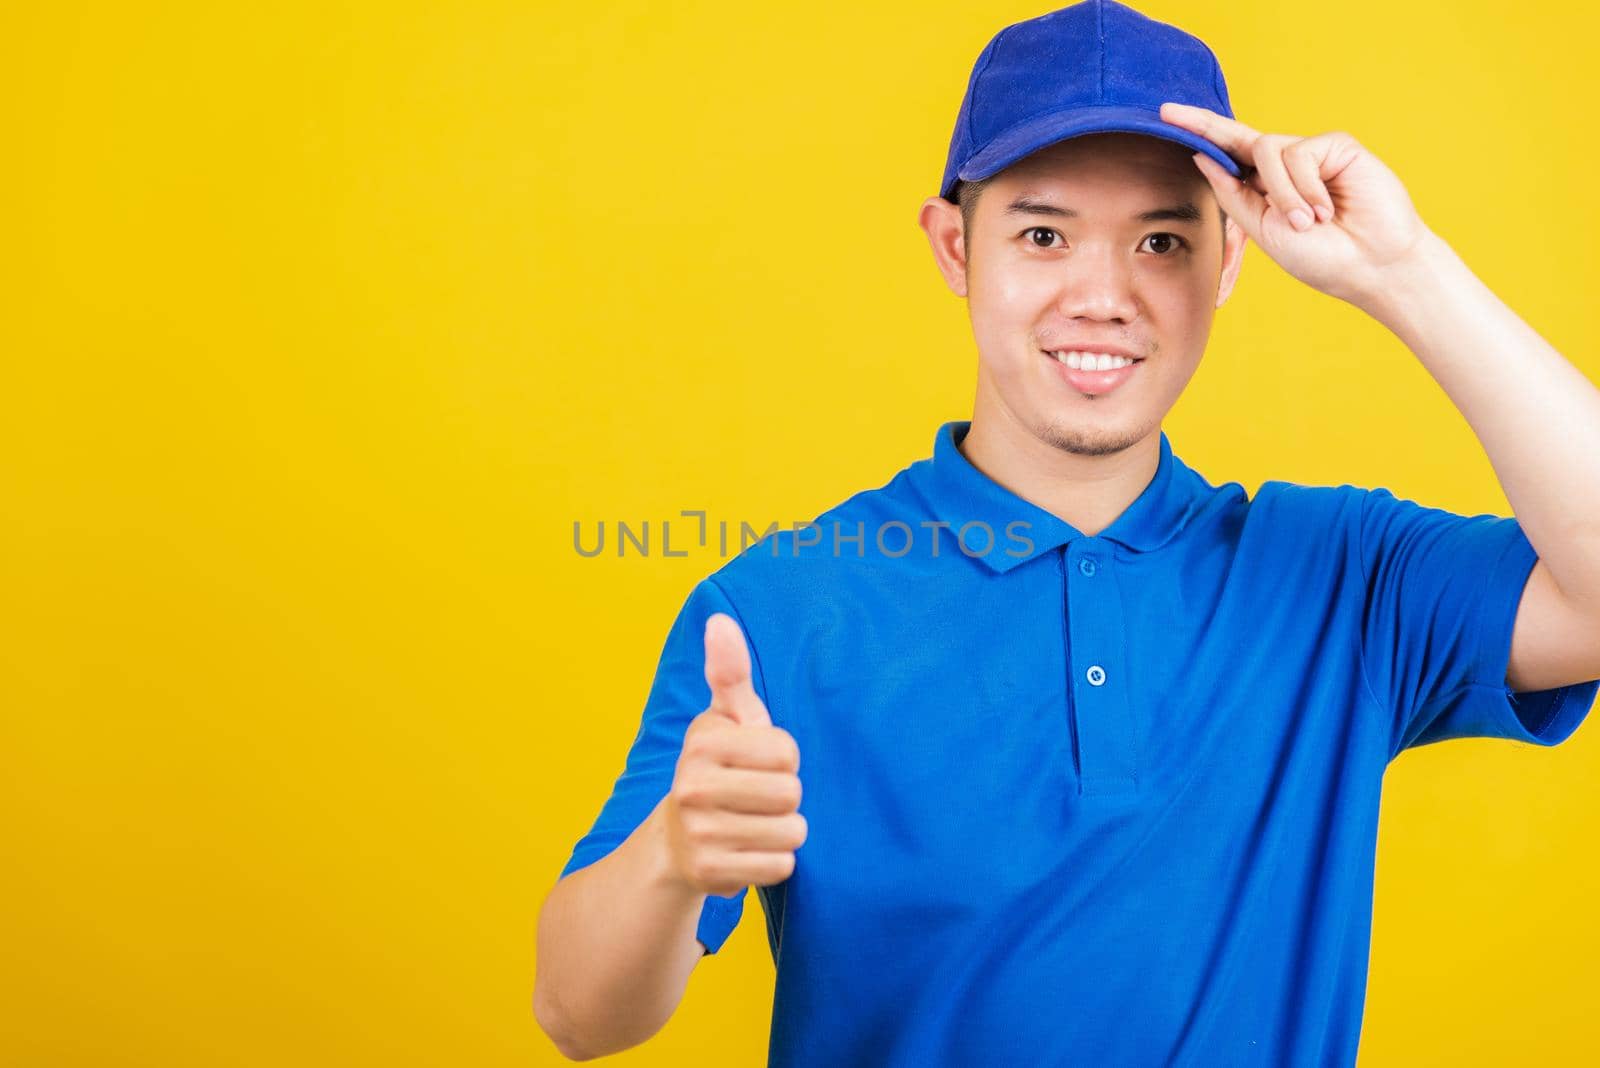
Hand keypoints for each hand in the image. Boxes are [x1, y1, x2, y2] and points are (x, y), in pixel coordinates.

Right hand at [663, 612, 806, 896]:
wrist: (676, 841)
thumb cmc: (718, 768)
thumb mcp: (724, 719)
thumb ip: (729, 672)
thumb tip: (719, 619)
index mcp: (703, 743)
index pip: (787, 752)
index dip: (784, 759)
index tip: (757, 763)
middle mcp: (692, 787)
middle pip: (791, 793)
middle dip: (785, 798)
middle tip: (755, 799)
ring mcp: (699, 833)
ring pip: (790, 833)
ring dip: (782, 832)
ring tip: (752, 825)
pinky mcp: (710, 874)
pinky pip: (780, 867)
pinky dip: (773, 863)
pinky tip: (746, 852)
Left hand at [1158, 101, 1432, 305]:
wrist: (1371, 266)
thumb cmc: (1323, 257)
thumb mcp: (1265, 230)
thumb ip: (1234, 194)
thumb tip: (1202, 157)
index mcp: (1265, 188)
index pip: (1228, 155)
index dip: (1200, 134)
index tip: (1164, 116)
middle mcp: (1286, 166)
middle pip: (1239, 136)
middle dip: (1203, 124)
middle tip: (1166, 111)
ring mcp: (1312, 153)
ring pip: (1267, 152)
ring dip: (1281, 194)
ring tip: (1307, 223)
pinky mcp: (1337, 146)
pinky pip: (1299, 154)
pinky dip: (1305, 188)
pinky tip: (1326, 210)